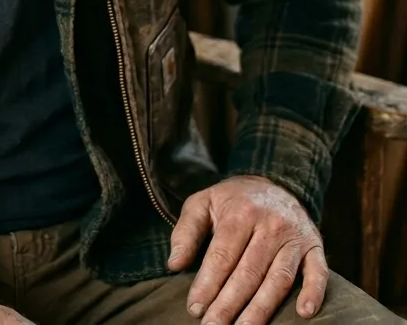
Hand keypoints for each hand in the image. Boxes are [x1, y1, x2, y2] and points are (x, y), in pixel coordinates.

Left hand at [167, 175, 326, 324]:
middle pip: (248, 272)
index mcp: (240, 213)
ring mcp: (294, 237)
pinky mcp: (314, 247)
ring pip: (279, 278)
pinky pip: (318, 272)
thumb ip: (186, 231)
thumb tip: (174, 264)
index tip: (195, 308)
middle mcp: (269, 224)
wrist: (275, 181)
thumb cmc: (233, 200)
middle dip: (229, 303)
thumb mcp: (203, 203)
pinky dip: (314, 292)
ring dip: (262, 308)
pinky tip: (304, 313)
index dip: (208, 284)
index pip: (222, 255)